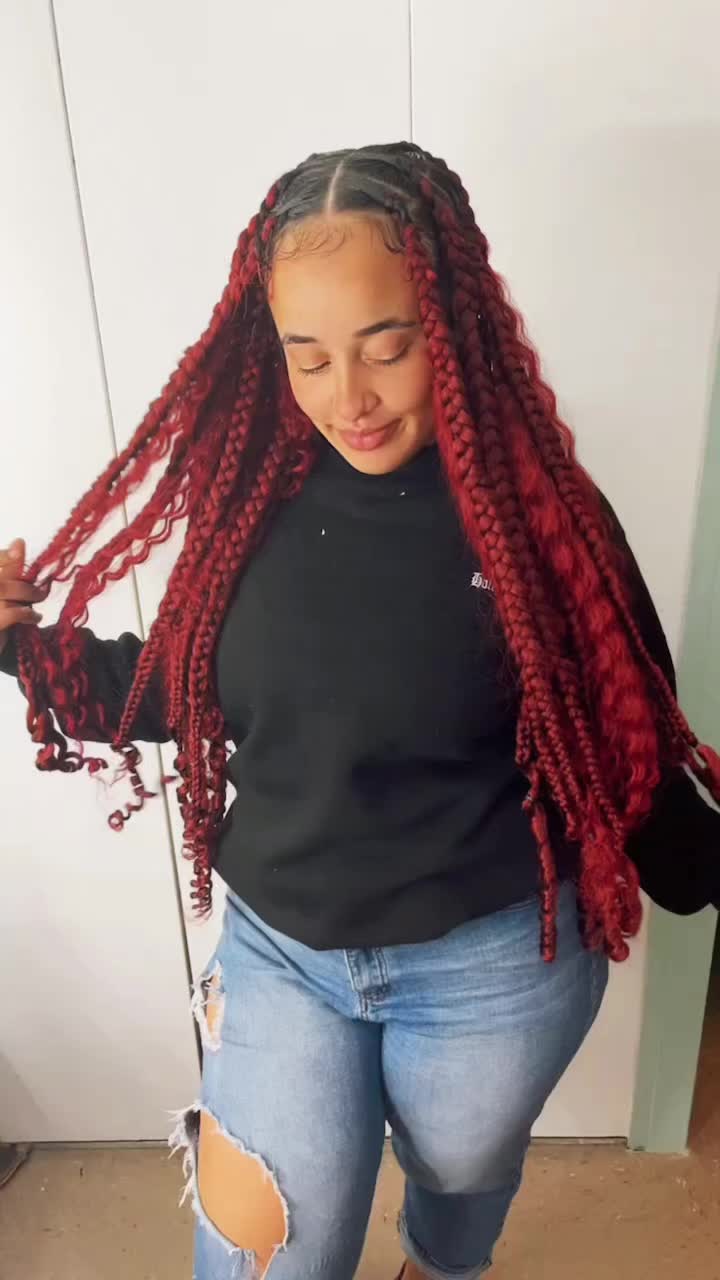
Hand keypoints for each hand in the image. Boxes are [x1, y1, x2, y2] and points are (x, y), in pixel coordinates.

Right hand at [0, 538, 48, 656]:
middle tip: (41, 594)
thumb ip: (10, 573)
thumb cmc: (1, 621)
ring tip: (36, 609)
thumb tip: (18, 542)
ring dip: (26, 597)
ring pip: (3, 591)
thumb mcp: (5, 594)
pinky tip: (33, 618)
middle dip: (23, 584)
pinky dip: (25, 614)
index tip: (20, 544)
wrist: (2, 652)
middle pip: (1, 580)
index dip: (5, 556)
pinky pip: (9, 613)